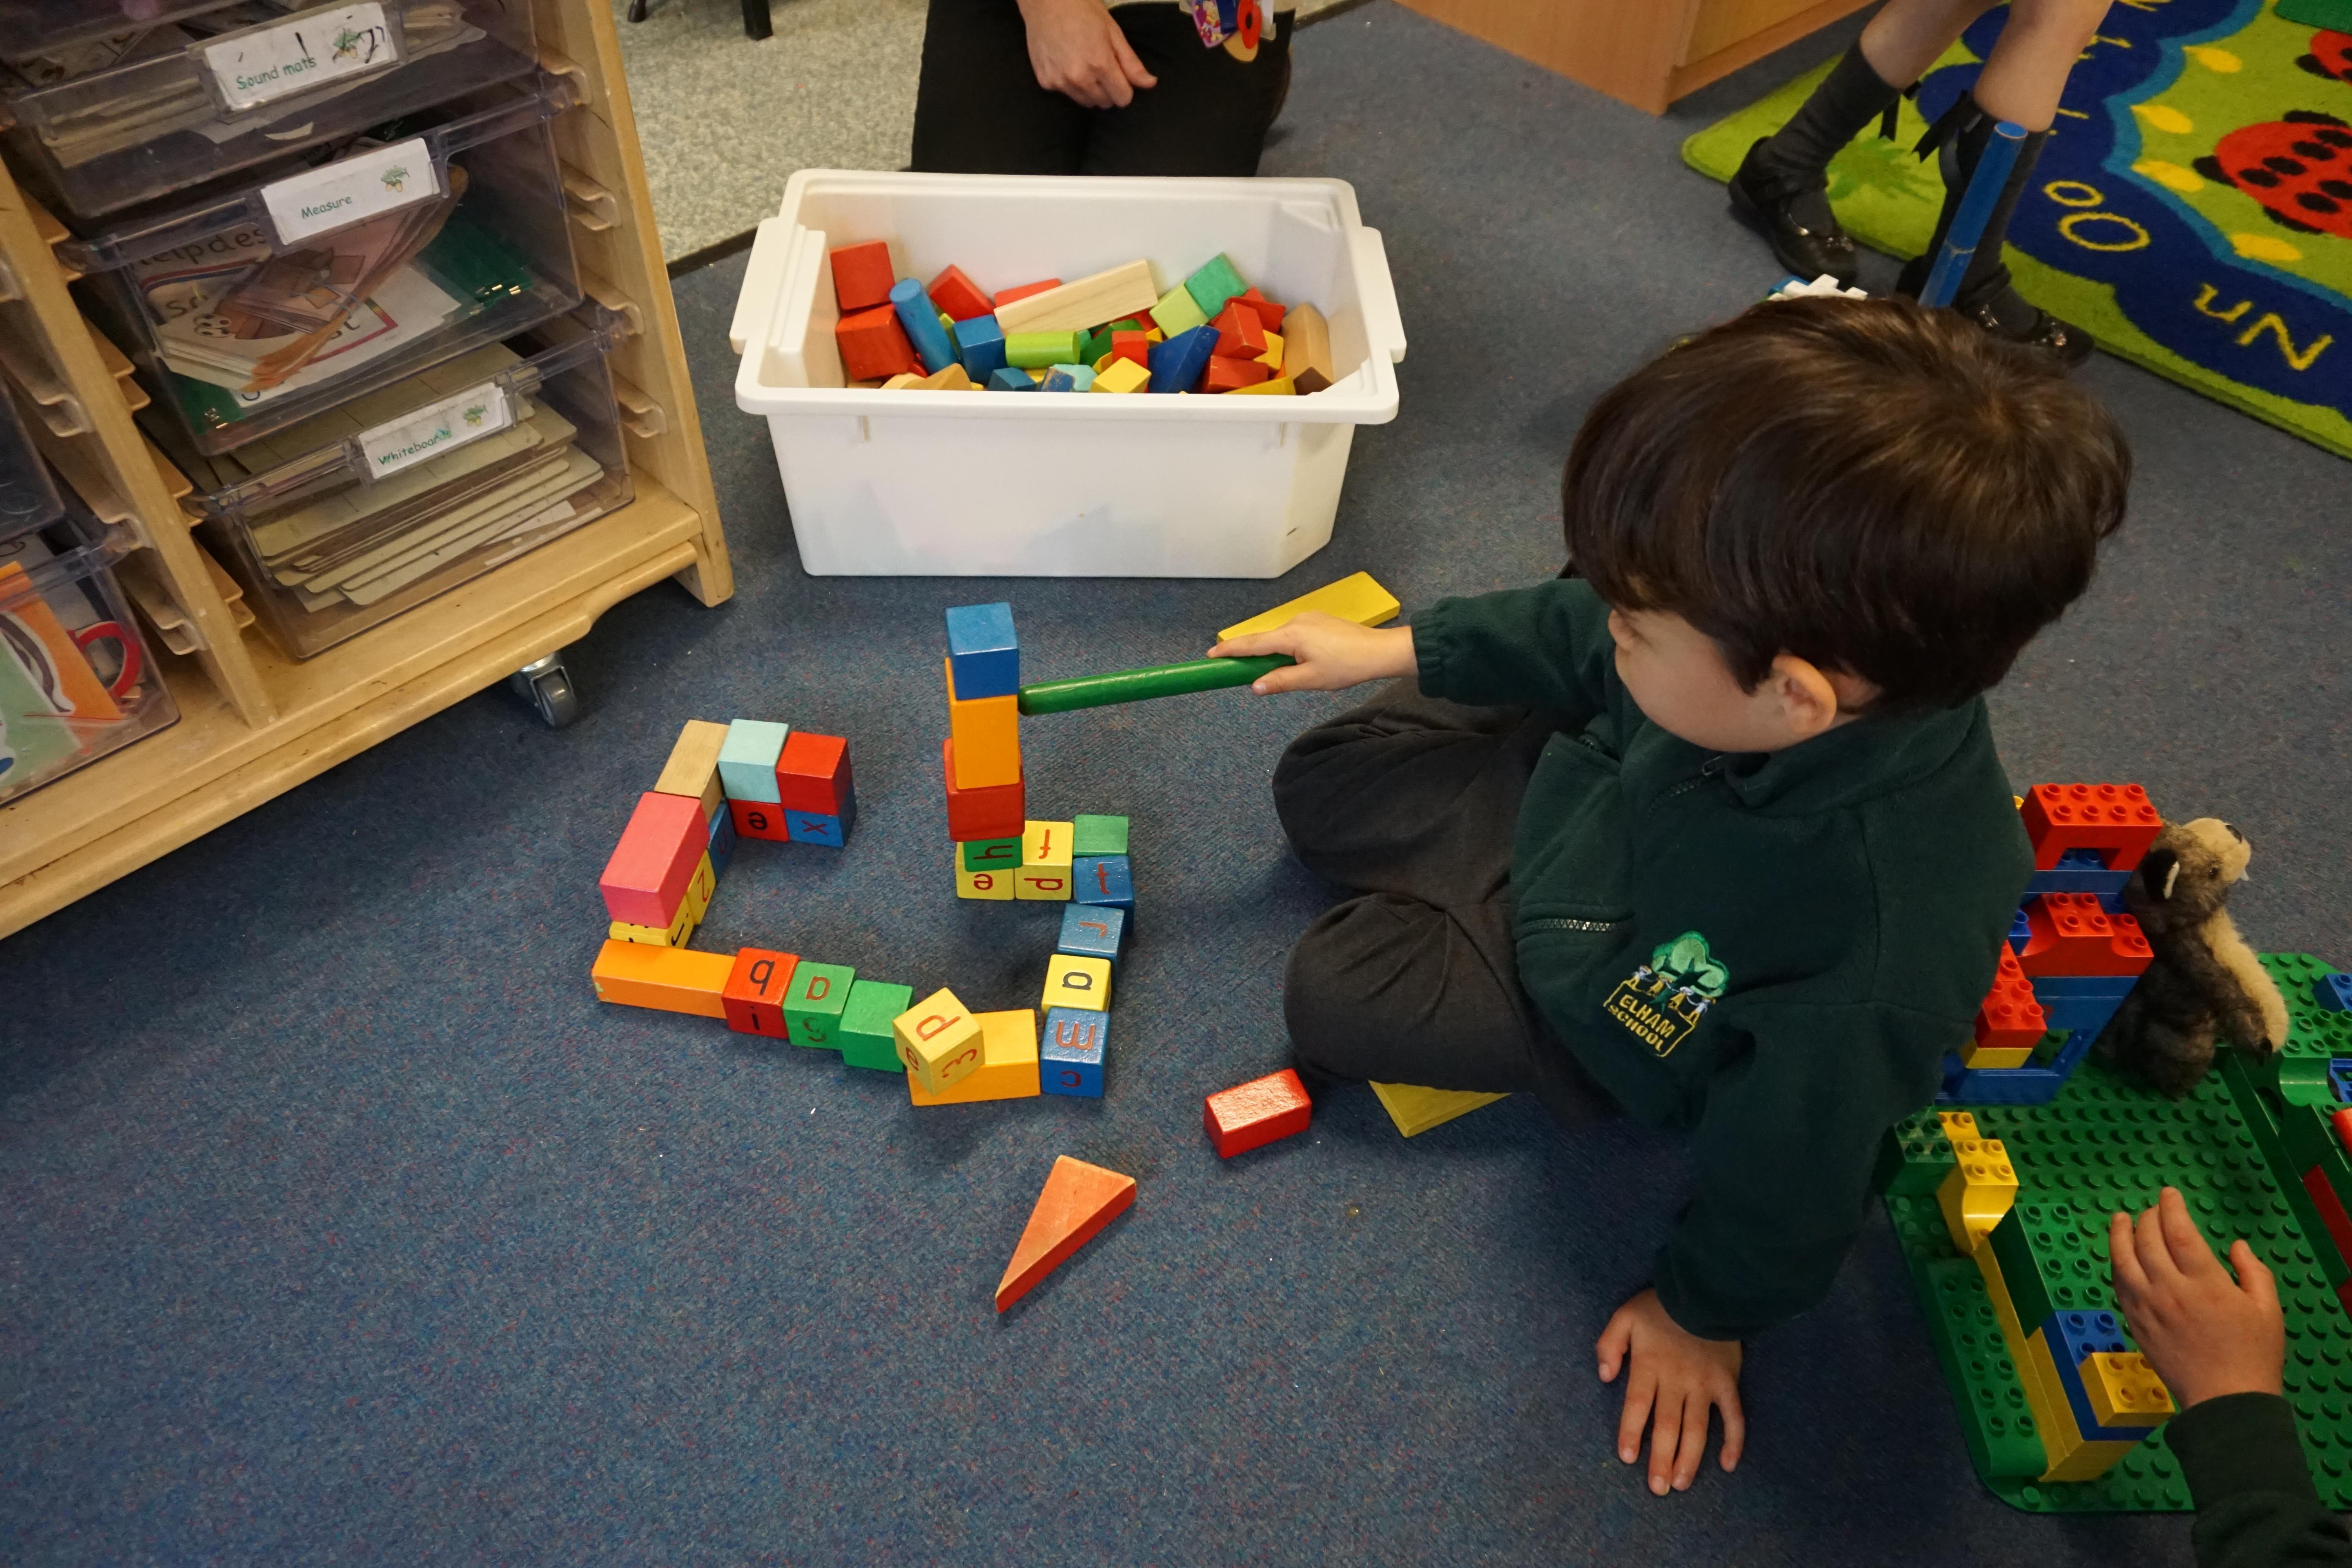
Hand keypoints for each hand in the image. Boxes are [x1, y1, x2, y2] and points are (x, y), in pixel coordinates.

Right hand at [1015, 0, 1156, 108]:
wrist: (1045, 1)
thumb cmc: (1082, 10)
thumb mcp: (1113, 32)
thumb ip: (1131, 63)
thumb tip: (1150, 84)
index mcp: (1100, 64)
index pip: (1123, 98)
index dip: (1125, 89)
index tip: (1120, 76)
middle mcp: (1079, 78)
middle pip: (1104, 103)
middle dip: (1108, 90)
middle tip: (1102, 68)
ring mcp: (1060, 81)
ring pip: (1085, 102)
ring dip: (1090, 91)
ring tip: (1084, 66)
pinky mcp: (1046, 82)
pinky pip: (1066, 93)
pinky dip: (1070, 84)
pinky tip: (1066, 63)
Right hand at [1206, 613, 1416, 693]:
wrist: (1380, 651)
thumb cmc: (1347, 666)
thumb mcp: (1311, 680)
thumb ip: (1279, 681)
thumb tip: (1254, 686)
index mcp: (1291, 635)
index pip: (1251, 643)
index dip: (1229, 650)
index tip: (1210, 655)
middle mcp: (1295, 621)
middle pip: (1265, 641)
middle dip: (1254, 657)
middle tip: (1245, 675)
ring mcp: (1308, 618)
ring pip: (1281, 639)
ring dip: (1277, 655)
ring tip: (1293, 675)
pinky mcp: (1318, 621)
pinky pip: (1295, 635)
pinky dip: (1290, 649)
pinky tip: (1305, 663)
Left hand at [1596, 1288, 1744, 1494]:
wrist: (1706, 1290)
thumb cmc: (1661, 1305)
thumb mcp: (1624, 1316)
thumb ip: (1609, 1345)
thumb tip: (1604, 1377)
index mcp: (1650, 1366)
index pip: (1637, 1405)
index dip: (1631, 1432)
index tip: (1628, 1458)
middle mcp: (1677, 1381)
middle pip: (1667, 1426)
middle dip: (1661, 1458)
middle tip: (1657, 1488)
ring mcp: (1704, 1384)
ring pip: (1697, 1428)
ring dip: (1690, 1458)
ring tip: (1681, 1483)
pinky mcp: (1727, 1383)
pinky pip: (1733, 1416)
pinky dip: (1733, 1440)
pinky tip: (1729, 1464)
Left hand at [2109, 1186, 2284, 1407]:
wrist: (2226, 1400)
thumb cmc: (2254, 1354)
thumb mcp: (2267, 1310)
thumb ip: (2253, 1272)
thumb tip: (2236, 1245)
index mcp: (2204, 1283)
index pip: (2179, 1232)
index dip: (2171, 1207)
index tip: (2169, 1193)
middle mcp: (2169, 1289)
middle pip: (2147, 1240)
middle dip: (2147, 1217)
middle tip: (2152, 1208)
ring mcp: (2147, 1307)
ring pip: (2123, 1260)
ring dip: (2118, 1235)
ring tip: (2119, 1218)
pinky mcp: (2135, 1323)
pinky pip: (2118, 1286)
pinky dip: (2116, 1265)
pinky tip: (2118, 1256)